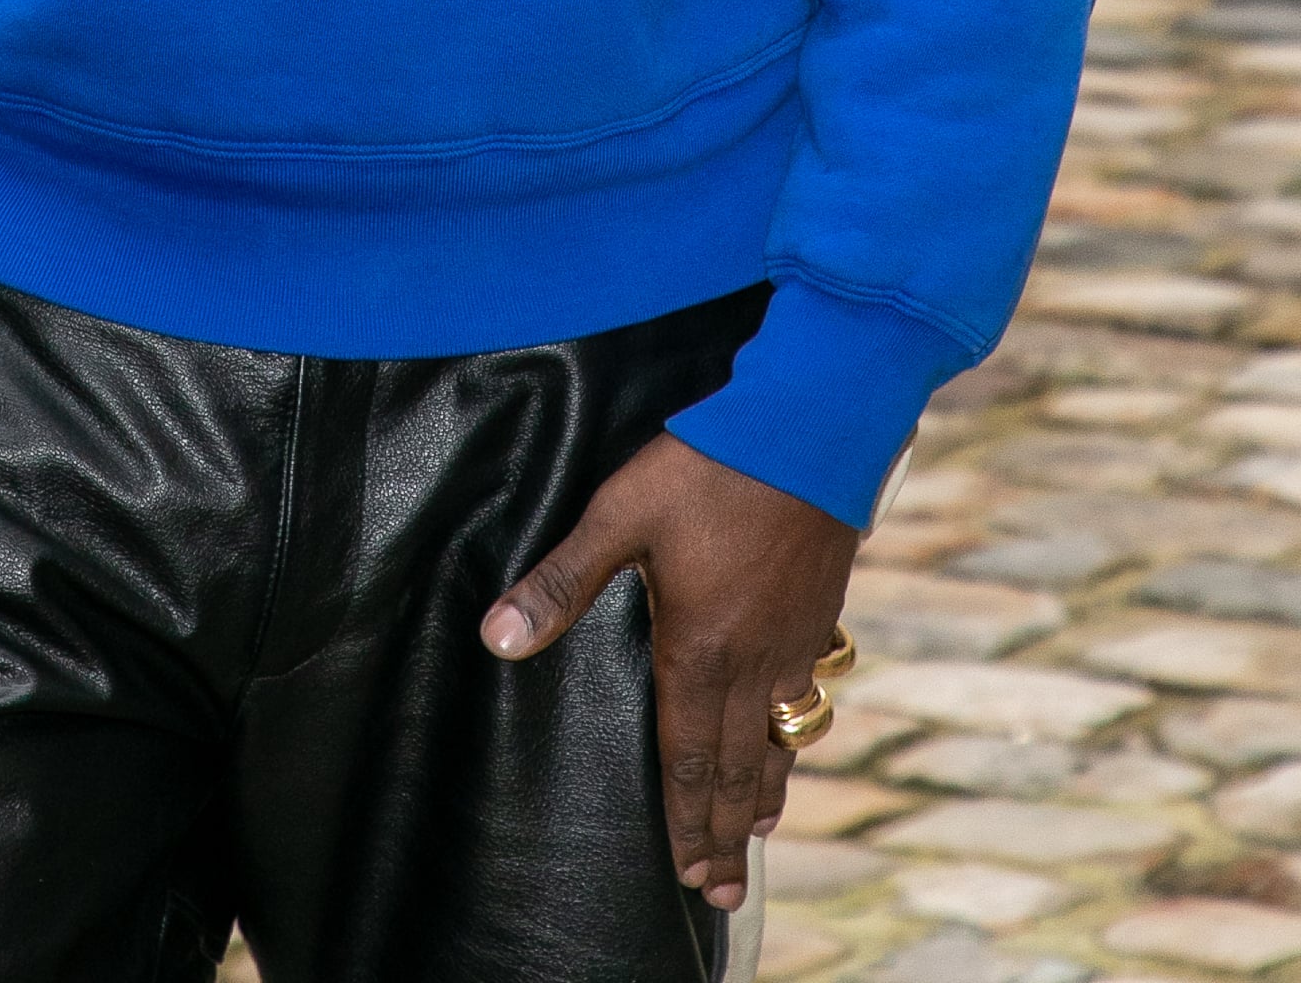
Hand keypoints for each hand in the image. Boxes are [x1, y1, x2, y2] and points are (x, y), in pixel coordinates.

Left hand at [480, 430, 857, 910]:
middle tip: (722, 890)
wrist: (808, 429)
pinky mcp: (820, 613)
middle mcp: (751, 661)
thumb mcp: (621, 513)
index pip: (688, 758)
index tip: (687, 873)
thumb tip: (498, 636)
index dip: (686, 821)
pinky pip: (807, 696)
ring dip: (764, 793)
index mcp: (698, 649)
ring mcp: (793, 640)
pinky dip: (796, 737)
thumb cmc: (708, 468)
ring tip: (758, 836)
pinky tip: (793, 738)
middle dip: (726, 834)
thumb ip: (562, 580)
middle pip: (737, 769)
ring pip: (779, 739)